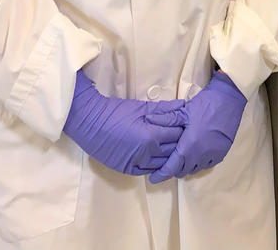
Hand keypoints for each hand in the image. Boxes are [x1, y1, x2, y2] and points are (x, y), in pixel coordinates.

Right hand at [63, 70, 186, 175]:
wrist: (89, 123)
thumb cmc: (115, 112)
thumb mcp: (142, 107)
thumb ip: (165, 109)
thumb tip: (184, 106)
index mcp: (151, 136)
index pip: (177, 135)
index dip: (184, 129)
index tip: (188, 124)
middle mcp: (146, 154)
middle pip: (172, 151)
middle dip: (180, 143)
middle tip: (185, 136)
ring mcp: (136, 164)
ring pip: (162, 164)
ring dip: (170, 156)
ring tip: (174, 147)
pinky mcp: (126, 170)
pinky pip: (147, 171)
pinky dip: (156, 165)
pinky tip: (160, 158)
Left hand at [146, 71, 246, 182]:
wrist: (229, 99)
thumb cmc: (205, 104)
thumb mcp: (183, 111)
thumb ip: (165, 119)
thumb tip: (146, 120)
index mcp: (189, 146)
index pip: (171, 168)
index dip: (160, 174)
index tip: (152, 178)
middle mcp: (201, 155)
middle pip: (182, 170)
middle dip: (172, 169)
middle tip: (166, 162)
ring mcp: (213, 155)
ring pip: (195, 169)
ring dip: (186, 166)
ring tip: (181, 158)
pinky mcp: (222, 152)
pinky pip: (207, 165)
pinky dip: (199, 163)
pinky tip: (196, 154)